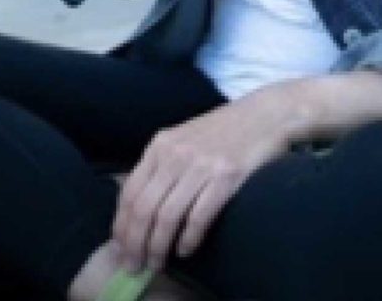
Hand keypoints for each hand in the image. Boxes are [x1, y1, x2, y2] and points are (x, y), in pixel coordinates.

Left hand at [113, 92, 292, 269]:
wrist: (262, 115)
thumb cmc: (220, 132)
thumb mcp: (181, 140)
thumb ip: (160, 166)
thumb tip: (140, 206)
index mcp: (160, 145)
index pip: (129, 190)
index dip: (121, 224)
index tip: (119, 247)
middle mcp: (175, 154)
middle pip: (144, 207)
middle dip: (135, 242)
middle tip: (133, 265)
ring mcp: (200, 165)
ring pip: (167, 216)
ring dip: (158, 246)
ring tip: (156, 264)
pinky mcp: (226, 178)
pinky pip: (199, 216)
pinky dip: (188, 239)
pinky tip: (184, 251)